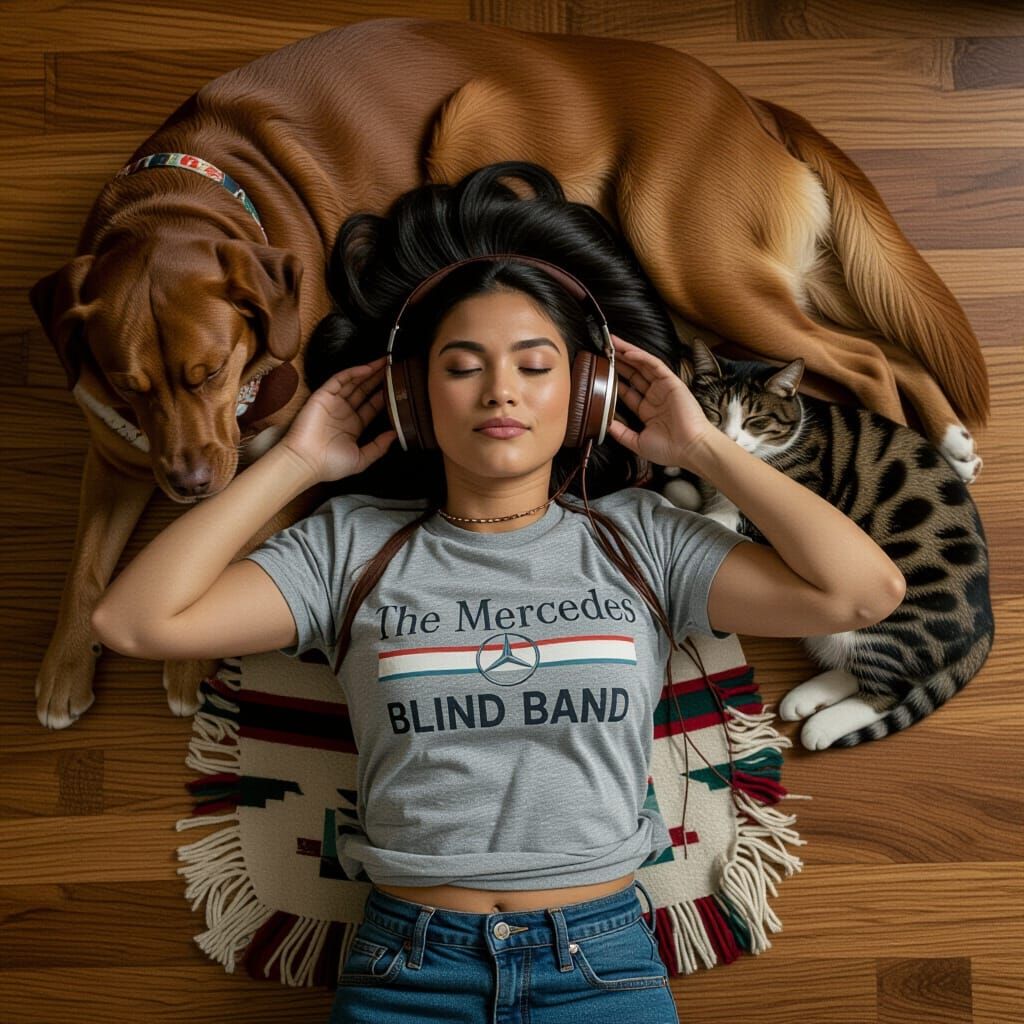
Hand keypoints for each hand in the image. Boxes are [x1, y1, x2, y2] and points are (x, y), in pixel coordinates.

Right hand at [279, 356, 397, 482]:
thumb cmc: (331, 464)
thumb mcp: (361, 459)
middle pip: (365, 390)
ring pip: (354, 382)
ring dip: (369, 371)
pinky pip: (340, 379)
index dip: (384, 395)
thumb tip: (395, 434)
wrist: (306, 461)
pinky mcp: (323, 396)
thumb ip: (379, 447)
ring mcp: (333, 403)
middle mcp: (344, 412)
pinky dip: (353, 373)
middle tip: (394, 366)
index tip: (398, 386)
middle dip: (379, 378)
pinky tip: (368, 369)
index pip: (372, 406)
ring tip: (385, 362)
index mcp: (353, 426)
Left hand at [606, 336, 716, 469]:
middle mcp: (655, 397)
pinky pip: (655, 365)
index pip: (627, 391)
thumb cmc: (669, 450)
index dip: (614, 380)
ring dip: (628, 353)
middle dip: (619, 361)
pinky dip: (642, 357)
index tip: (600, 372)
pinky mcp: (672, 382)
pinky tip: (628, 352)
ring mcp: (663, 389)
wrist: (689, 449)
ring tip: (612, 342)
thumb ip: (621, 432)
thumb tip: (604, 424)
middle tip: (603, 349)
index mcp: (648, 411)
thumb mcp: (637, 442)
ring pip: (643, 365)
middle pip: (633, 374)